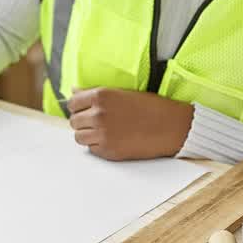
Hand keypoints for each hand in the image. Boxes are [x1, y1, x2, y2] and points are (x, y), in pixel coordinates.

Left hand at [67, 87, 193, 160]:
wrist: (170, 126)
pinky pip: (91, 149)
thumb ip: (95, 93)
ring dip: (88, 134)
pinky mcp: (108, 151)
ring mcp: (102, 134)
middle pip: (74, 121)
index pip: (72, 103)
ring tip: (104, 130)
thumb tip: (74, 91)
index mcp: (101, 96)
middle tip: (98, 120)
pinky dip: (98, 145)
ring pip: (79, 137)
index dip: (79, 106)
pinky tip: (113, 139)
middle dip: (83, 120)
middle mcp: (98, 114)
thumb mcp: (121, 93)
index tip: (85, 108)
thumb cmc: (149, 107)